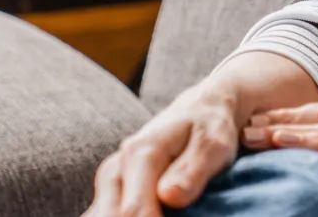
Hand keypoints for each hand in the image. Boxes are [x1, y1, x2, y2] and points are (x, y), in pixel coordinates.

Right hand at [83, 82, 242, 216]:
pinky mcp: (110, 195)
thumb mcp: (213, 143)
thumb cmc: (209, 127)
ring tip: (162, 215)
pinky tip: (151, 214)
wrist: (197, 110)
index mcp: (139, 154)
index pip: (133, 210)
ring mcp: (109, 184)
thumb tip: (170, 196)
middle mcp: (115, 170)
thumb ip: (192, 169)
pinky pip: (105, 215)